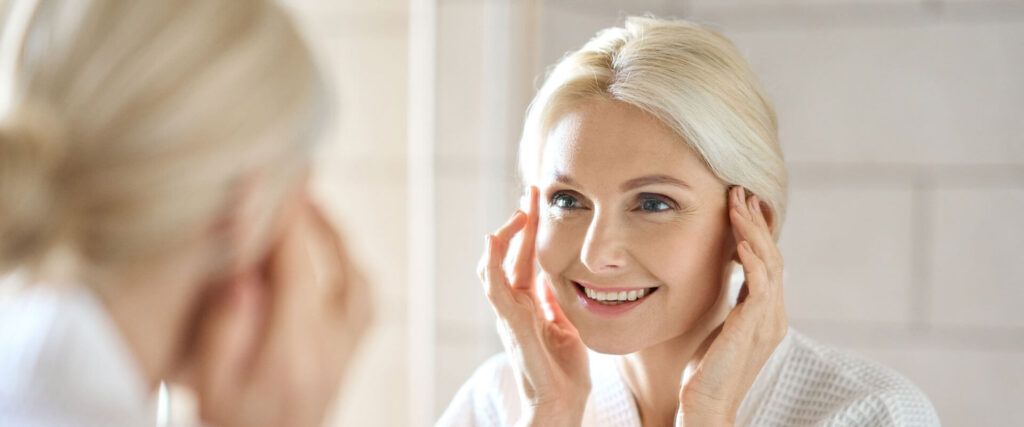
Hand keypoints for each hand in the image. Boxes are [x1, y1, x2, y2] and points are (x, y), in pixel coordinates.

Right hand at [192, 196, 371, 426]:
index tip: (268, 176)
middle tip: (290, 179)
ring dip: (336, 239)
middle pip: (336, 265)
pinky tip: (325, 253)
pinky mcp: (348, 358)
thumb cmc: (228, 424)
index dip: (282, 218)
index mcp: (292, 352)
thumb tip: (245, 273)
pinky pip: (364, 302)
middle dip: (313, 216)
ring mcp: (346, 354)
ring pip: (359, 281)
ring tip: (307, 209)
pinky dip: (348, 266)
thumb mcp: (209, 387)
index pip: (294, 268)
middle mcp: (331, 349)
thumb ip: (224, 330)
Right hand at [477, 186, 590, 426]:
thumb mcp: (565, 325)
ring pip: (494, 265)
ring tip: (520, 211)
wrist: (561, 403)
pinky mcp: (511, 323)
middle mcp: (513, 305)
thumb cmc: (564, 371)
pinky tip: (493, 240)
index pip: (522, 258)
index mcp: (527, 304)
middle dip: (519, 221)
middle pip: (508, 254)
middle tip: (532, 192)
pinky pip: (493, 287)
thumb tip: (554, 278)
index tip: (538, 202)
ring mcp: (508, 314)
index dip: (528, 230)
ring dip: (505, 235)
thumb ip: (555, 302)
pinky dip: (490, 262)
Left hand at [678, 186, 787, 425]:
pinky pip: (760, 286)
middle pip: (772, 255)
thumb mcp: (720, 328)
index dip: (756, 230)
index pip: (767, 261)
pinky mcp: (755, 329)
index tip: (742, 203)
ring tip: (737, 203)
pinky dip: (751, 260)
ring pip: (769, 263)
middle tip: (741, 191)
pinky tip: (739, 242)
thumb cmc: (706, 371)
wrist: (707, 405)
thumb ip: (730, 305)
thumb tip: (722, 279)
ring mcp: (768, 322)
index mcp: (767, 313)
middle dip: (756, 221)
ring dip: (752, 230)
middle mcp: (774, 315)